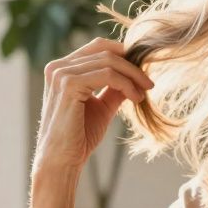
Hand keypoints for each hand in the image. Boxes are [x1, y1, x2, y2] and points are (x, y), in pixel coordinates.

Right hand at [34, 37, 152, 173]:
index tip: (143, 73)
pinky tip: (135, 98)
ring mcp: (61, 74)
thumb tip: (136, 75)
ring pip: (108, 61)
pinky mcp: (68, 85)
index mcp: (62, 69)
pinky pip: (107, 75)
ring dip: (132, 76)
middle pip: (104, 50)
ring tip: (144, 93)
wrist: (63, 160)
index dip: (124, 55)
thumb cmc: (79, 137)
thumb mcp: (101, 106)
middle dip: (132, 65)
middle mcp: (58, 67)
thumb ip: (114, 88)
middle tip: (149, 83)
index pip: (98, 47)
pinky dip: (126, 84)